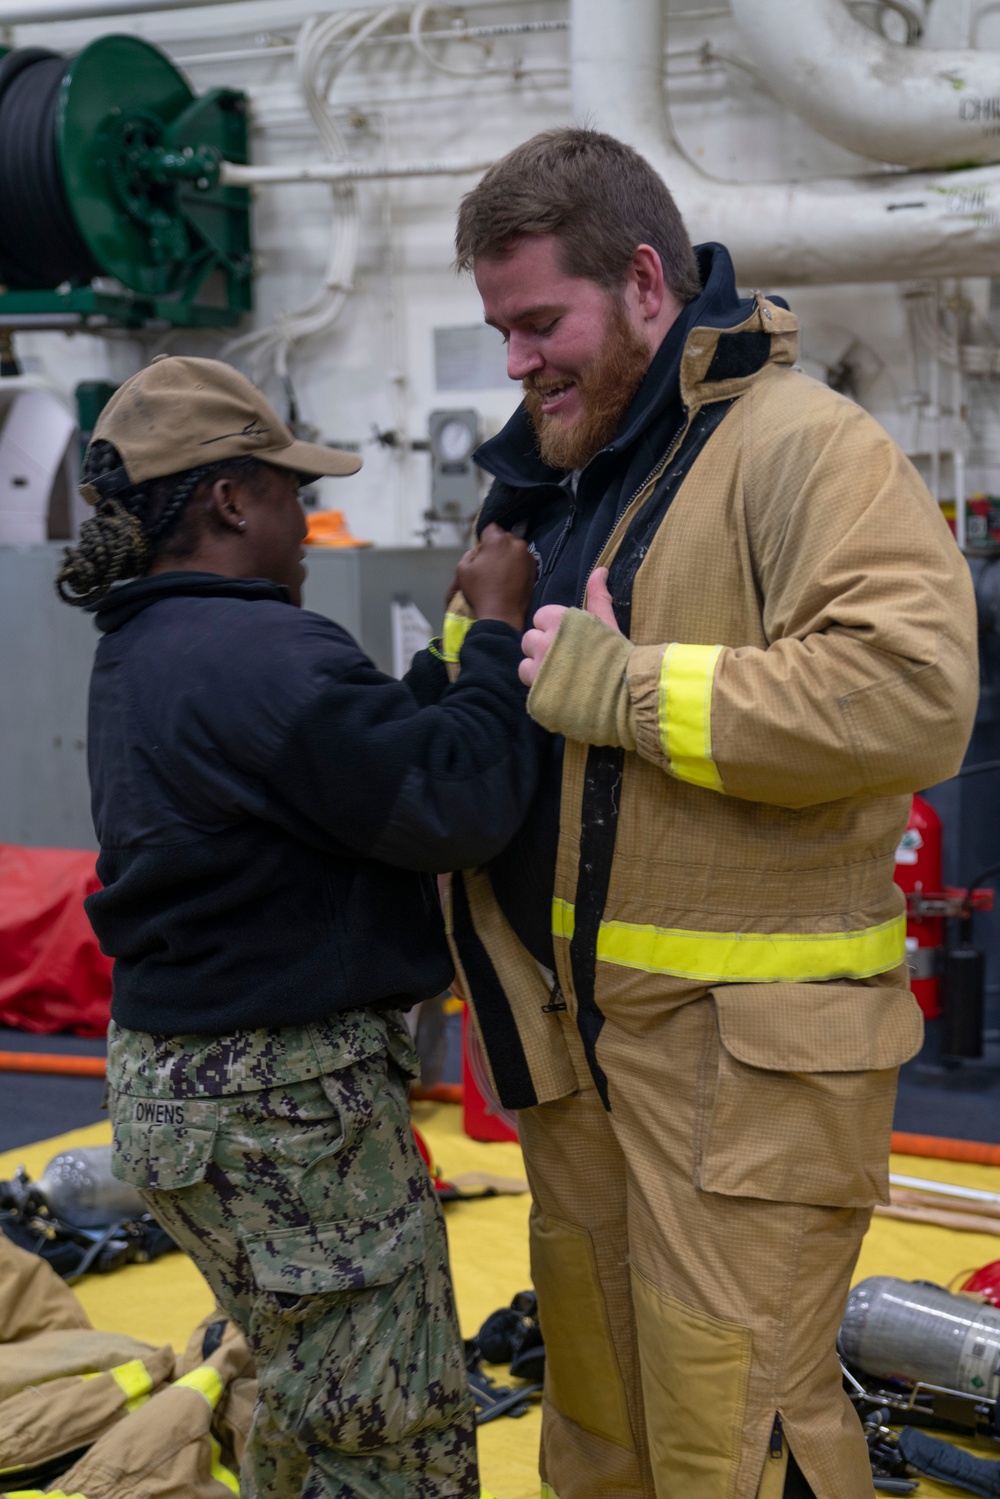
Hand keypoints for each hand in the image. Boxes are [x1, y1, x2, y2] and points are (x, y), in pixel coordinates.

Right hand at [454, 523, 536, 629]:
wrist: (502, 614)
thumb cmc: (480, 591)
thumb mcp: (462, 570)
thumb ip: (468, 555)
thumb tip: (476, 552)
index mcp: (497, 540)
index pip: (490, 528)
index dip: (484, 538)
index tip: (482, 550)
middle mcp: (515, 543)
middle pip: (504, 538)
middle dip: (497, 546)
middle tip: (491, 563)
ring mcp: (527, 556)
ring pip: (515, 548)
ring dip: (509, 555)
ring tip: (502, 572)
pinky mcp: (535, 568)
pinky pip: (523, 560)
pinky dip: (518, 565)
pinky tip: (512, 577)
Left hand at [518, 568, 619, 686]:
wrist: (626, 696)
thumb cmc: (619, 657)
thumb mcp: (607, 623)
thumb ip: (597, 597)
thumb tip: (600, 570)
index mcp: (560, 621)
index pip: (540, 617)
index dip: (553, 628)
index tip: (569, 639)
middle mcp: (545, 643)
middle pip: (529, 640)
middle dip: (543, 649)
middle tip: (566, 660)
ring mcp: (539, 671)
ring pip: (525, 666)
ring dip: (538, 671)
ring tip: (560, 678)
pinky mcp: (538, 694)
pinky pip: (530, 689)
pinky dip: (541, 691)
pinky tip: (560, 693)